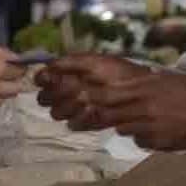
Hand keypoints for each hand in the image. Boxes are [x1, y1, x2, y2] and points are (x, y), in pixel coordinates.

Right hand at [35, 54, 151, 122]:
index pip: (43, 79)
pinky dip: (81, 118)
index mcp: (67, 74)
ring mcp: (75, 109)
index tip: (49, 78)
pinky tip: (92, 110)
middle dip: (55, 94)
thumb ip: (71, 62)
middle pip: (45, 99)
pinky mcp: (87, 122)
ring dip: (68, 106)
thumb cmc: (119, 72)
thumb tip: (48, 66)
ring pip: (57, 113)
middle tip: (72, 89)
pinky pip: (74, 124)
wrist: (141, 90)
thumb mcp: (96, 61)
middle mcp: (67, 92)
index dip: (44, 79)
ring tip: (85, 100)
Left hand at [36, 54, 185, 150]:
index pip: (107, 93)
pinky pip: (138, 139)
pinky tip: (155, 130)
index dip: (89, 96)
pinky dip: (140, 136)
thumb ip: (145, 82)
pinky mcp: (154, 141)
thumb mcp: (167, 79)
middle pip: (107, 112)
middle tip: (81, 117)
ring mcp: (147, 125)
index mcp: (144, 87)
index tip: (76, 97)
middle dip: (94, 114)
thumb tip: (129, 83)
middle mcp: (141, 106)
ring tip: (133, 120)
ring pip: (121, 127)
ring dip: (121, 124)